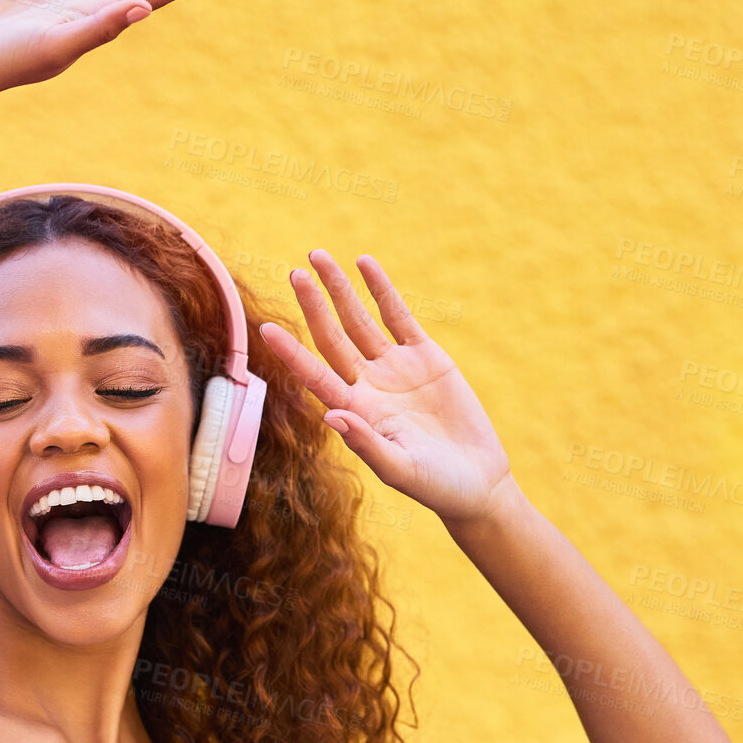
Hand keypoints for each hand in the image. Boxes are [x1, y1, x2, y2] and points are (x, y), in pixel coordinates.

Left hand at [259, 250, 514, 524]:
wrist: (475, 481)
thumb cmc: (433, 485)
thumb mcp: (399, 469)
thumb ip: (365, 442)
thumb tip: (331, 416)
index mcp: (354, 410)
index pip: (315, 374)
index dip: (291, 352)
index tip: (267, 328)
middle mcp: (367, 384)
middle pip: (332, 337)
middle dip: (314, 305)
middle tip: (294, 273)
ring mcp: (394, 367)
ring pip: (359, 319)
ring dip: (340, 289)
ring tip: (318, 256)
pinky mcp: (426, 356)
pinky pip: (398, 315)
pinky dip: (381, 290)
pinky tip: (365, 264)